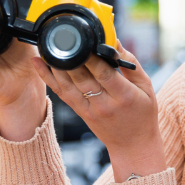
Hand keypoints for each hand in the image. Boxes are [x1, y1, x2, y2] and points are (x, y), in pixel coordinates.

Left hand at [32, 43, 166, 182]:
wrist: (133, 146)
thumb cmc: (143, 114)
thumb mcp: (146, 87)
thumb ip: (130, 64)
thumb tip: (114, 42)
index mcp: (123, 95)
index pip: (104, 73)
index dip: (91, 57)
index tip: (84, 40)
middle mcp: (103, 104)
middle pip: (82, 77)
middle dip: (70, 57)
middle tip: (61, 39)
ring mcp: (89, 110)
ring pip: (68, 85)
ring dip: (54, 65)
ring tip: (46, 46)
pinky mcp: (80, 113)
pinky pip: (61, 93)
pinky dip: (48, 77)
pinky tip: (38, 64)